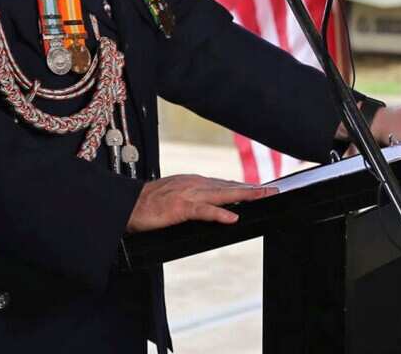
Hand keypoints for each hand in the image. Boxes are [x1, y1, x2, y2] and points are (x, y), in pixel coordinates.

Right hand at [126, 174, 276, 232]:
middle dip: (253, 189)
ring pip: (222, 195)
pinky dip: (219, 214)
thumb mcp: (177, 196)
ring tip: (264, 197)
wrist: (127, 205)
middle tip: (274, 191)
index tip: (263, 189)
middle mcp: (195, 184)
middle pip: (229, 187)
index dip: (245, 187)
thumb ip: (195, 199)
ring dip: (244, 196)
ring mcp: (188, 195)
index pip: (225, 184)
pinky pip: (203, 211)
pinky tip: (232, 218)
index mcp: (194, 182)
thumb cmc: (149, 204)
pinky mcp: (180, 208)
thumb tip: (214, 206)